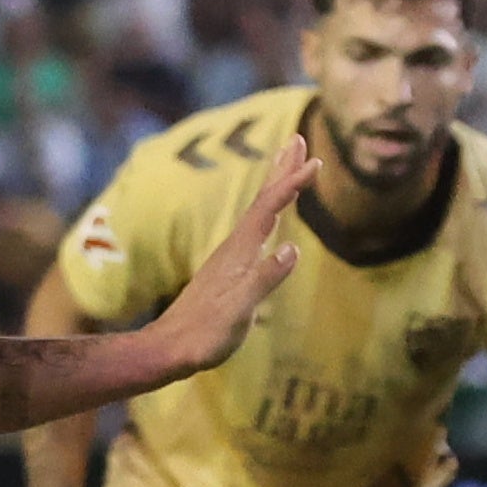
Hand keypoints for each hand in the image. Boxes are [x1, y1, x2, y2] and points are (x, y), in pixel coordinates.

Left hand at [133, 136, 310, 377]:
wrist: (170, 349)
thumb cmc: (205, 334)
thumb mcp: (239, 309)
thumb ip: (265, 278)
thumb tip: (293, 248)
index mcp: (240, 251)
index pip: (270, 207)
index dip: (292, 184)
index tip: (316, 162)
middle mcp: (235, 247)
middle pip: (262, 199)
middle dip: (281, 169)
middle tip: (297, 137)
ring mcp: (231, 258)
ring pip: (258, 212)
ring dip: (275, 186)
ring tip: (287, 166)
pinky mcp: (229, 271)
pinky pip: (255, 230)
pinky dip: (268, 214)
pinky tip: (269, 221)